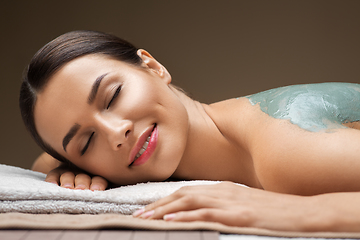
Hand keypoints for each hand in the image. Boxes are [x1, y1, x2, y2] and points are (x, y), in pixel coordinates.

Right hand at [45, 164, 107, 190]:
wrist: (77, 164)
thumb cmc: (97, 181)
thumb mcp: (104, 183)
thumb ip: (111, 186)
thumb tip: (129, 195)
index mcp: (98, 174)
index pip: (99, 178)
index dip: (98, 183)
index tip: (97, 190)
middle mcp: (84, 171)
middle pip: (84, 176)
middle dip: (83, 183)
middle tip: (81, 189)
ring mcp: (70, 170)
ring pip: (69, 175)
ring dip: (68, 181)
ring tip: (67, 188)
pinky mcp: (58, 171)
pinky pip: (54, 174)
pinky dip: (52, 179)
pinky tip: (52, 184)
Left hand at [133, 182, 321, 230]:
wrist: (301, 211)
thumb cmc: (272, 210)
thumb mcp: (243, 204)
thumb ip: (223, 205)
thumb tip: (202, 212)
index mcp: (222, 189)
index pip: (186, 192)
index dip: (164, 200)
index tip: (148, 208)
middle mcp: (222, 191)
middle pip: (182, 194)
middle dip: (157, 205)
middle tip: (137, 214)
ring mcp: (230, 202)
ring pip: (189, 202)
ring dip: (164, 209)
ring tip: (145, 217)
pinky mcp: (239, 215)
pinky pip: (208, 213)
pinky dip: (188, 215)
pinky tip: (172, 219)